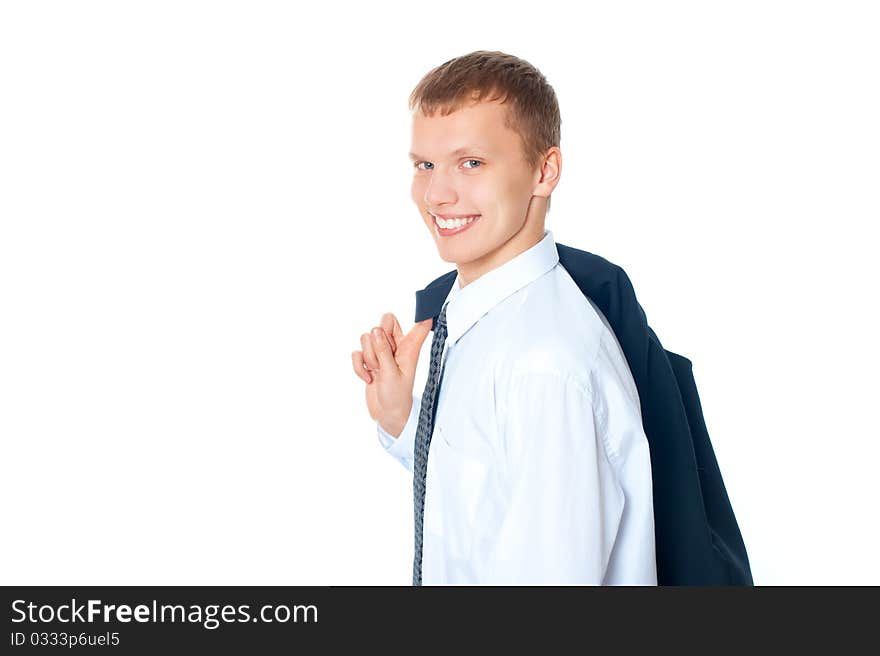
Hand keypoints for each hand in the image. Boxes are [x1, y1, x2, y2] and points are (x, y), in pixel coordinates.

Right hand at [351, 313, 432, 436]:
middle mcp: (396, 347)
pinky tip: (368, 377)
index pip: (420, 324)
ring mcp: (381, 353)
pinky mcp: (369, 360)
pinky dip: (360, 366)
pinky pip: (357, 353)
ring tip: (377, 372)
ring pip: (367, 338)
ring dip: (368, 357)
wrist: (387, 414)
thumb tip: (375, 330)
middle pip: (385, 322)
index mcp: (409, 347)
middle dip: (378, 339)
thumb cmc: (397, 396)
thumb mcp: (391, 374)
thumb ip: (382, 351)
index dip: (424, 312)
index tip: (427, 301)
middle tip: (382, 358)